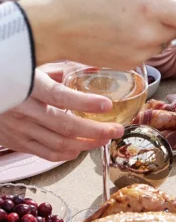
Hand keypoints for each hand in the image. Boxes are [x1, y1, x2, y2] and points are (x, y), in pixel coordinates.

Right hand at [0, 70, 123, 161]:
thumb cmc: (11, 78)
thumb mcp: (33, 68)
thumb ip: (60, 71)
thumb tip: (92, 69)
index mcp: (30, 86)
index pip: (60, 96)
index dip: (85, 103)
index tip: (107, 105)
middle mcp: (24, 109)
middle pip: (65, 126)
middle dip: (96, 131)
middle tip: (116, 130)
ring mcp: (20, 129)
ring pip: (59, 143)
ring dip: (86, 144)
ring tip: (105, 139)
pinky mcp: (17, 142)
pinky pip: (46, 153)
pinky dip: (66, 154)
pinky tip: (80, 149)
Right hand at [21, 0, 175, 69]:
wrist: (52, 27)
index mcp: (150, 6)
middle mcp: (150, 33)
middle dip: (171, 15)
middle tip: (138, 5)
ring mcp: (142, 53)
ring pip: (166, 38)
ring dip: (154, 28)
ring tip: (121, 19)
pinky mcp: (134, 66)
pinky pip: (151, 50)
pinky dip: (141, 41)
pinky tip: (117, 33)